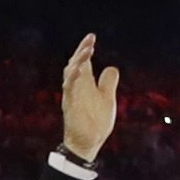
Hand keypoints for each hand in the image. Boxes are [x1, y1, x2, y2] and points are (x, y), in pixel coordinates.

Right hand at [59, 33, 119, 161]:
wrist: (89, 142)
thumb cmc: (96, 121)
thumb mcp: (106, 98)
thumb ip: (107, 83)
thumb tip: (111, 67)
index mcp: (85, 84)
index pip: (83, 62)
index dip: (85, 49)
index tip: (92, 37)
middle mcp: (76, 87)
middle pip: (75, 63)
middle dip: (82, 50)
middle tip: (90, 39)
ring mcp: (72, 95)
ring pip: (70, 73)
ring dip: (78, 60)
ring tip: (87, 49)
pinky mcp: (70, 105)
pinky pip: (68, 89)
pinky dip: (72, 78)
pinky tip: (78, 69)